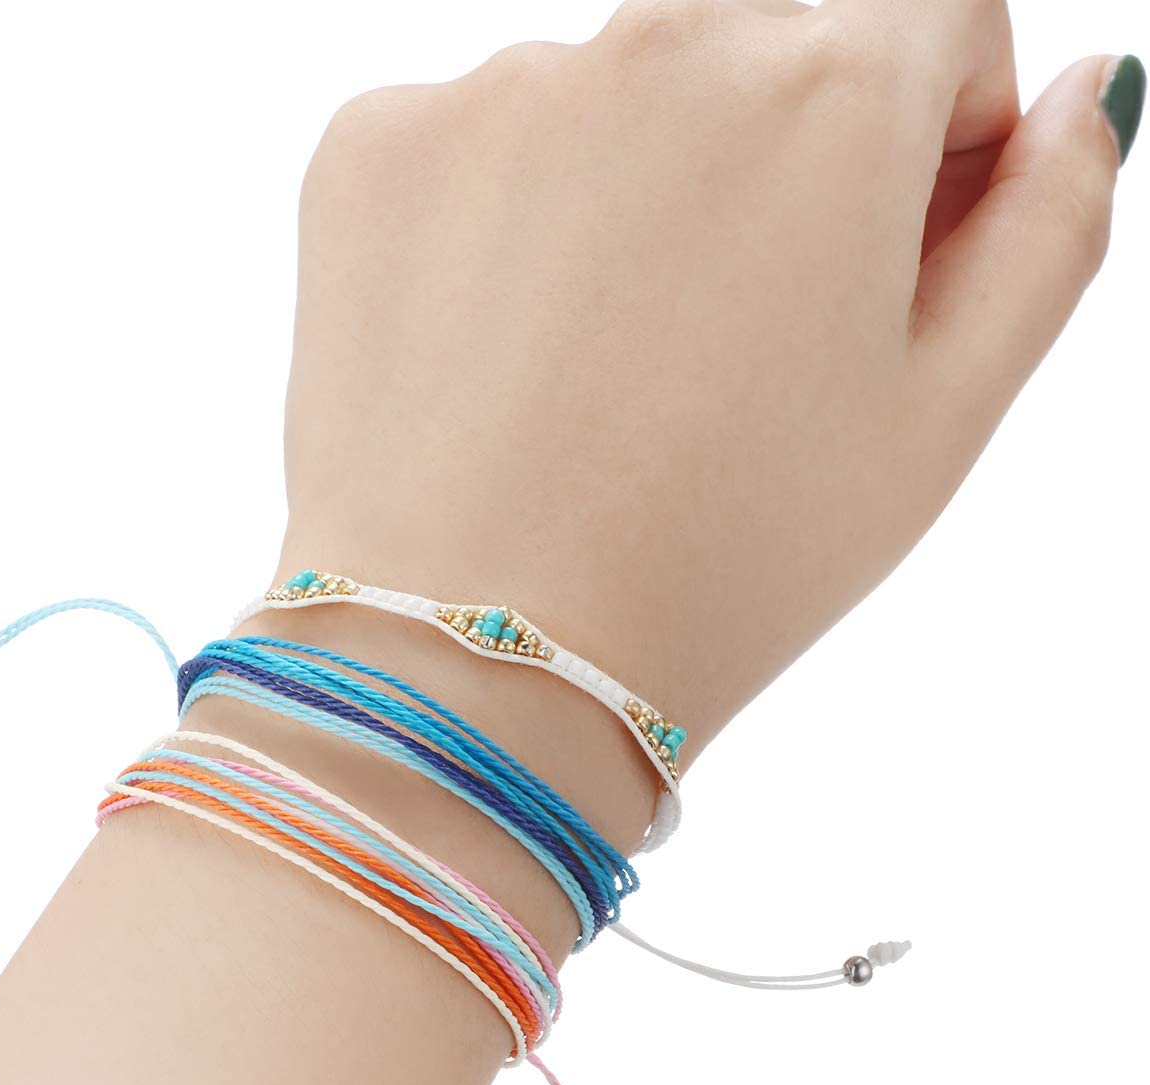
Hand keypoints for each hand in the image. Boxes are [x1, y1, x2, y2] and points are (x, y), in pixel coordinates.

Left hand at [279, 0, 1139, 761]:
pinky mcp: (371, 149)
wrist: (475, 655)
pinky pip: (474, 145)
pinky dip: (498, 223)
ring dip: (632, 188)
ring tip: (603, 371)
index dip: (929, 147)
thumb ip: (1049, 229)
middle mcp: (662, 41)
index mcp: (831, 89)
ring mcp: (497, 90)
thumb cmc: (720, 562)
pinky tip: (500, 357)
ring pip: (611, 97)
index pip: (938, 25)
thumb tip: (1080, 101)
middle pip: (766, 43)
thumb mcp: (940, 417)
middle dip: (782, 152)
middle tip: (732, 332)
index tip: (878, 259)